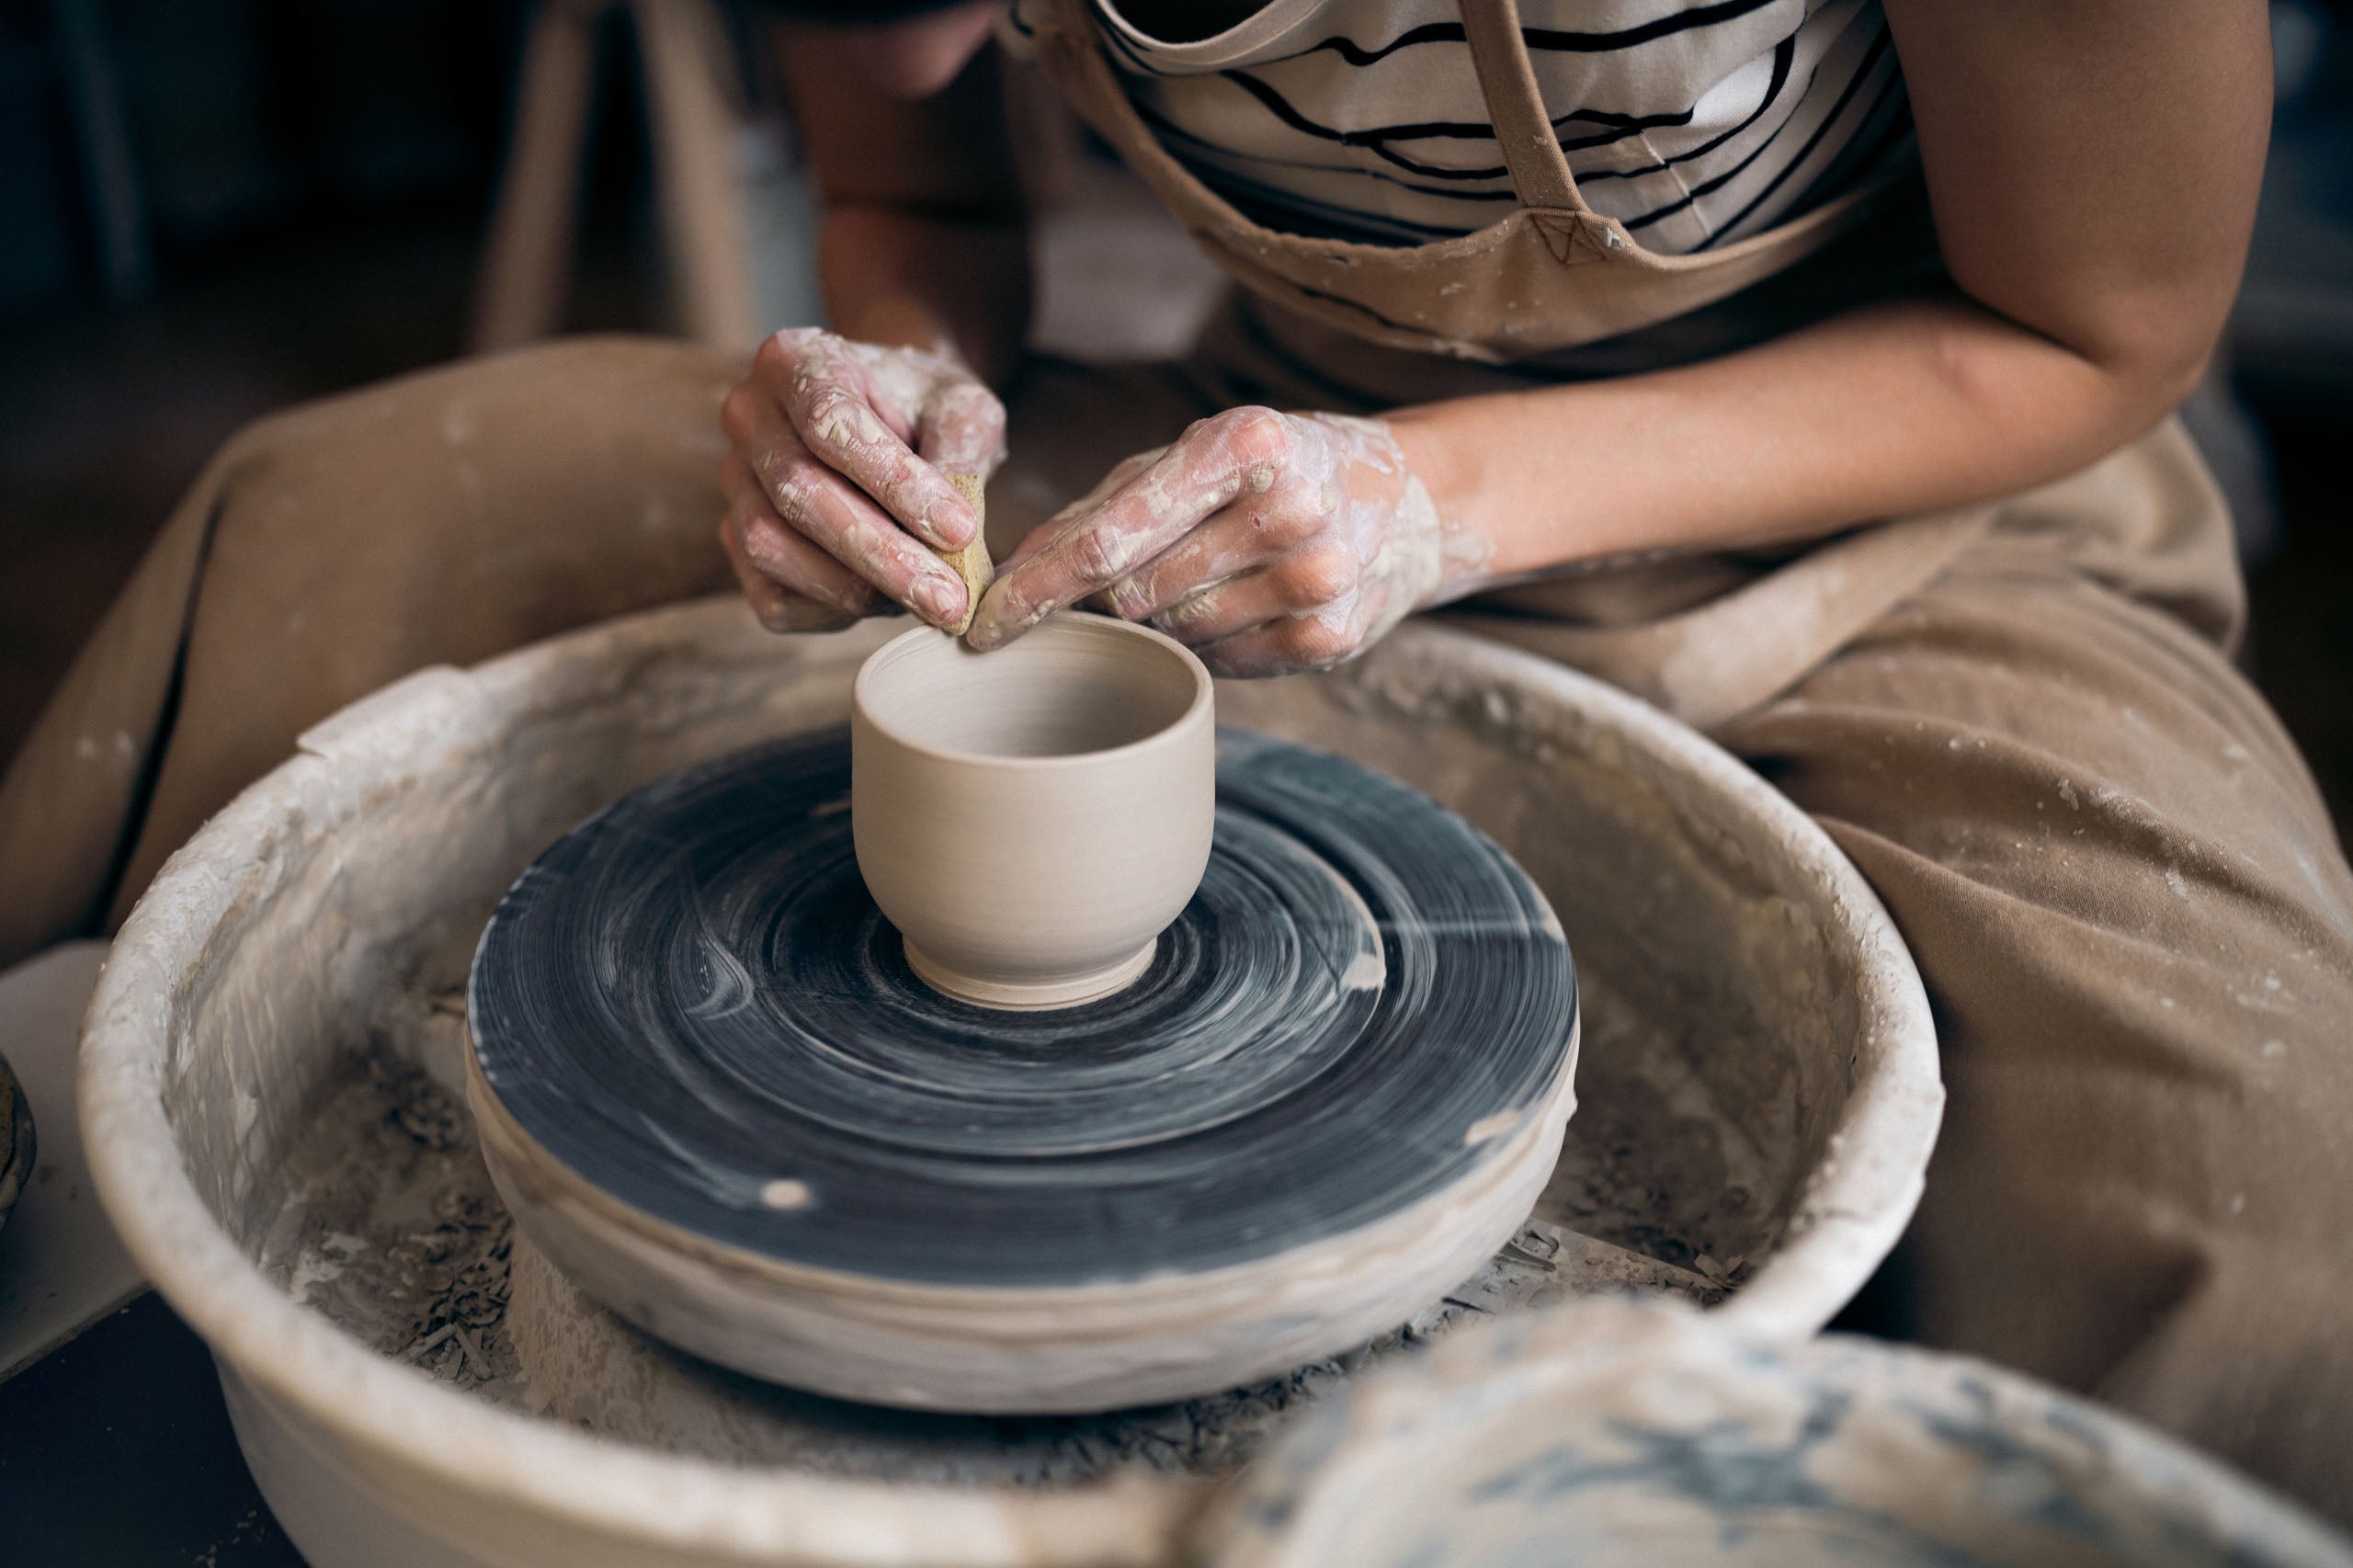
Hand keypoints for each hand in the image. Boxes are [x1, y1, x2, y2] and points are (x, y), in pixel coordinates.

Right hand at [719, 328, 1004, 633]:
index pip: (830, 422)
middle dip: (880, 554)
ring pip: (771, 545)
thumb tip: (952, 534)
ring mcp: (734, 481)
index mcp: (794, 361)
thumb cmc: (924, 408)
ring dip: (855, 588)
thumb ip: (961, 453)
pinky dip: (831, 612)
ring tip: (925, 600)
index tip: (959, 530)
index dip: (895, 483)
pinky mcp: (735, 541)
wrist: (892, 415)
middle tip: (949, 599)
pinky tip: (885, 603)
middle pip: (797, 491)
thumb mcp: (960, 407)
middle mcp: (748, 416)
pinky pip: (769, 595)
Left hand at [968, 408, 1485, 676]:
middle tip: (1097, 590)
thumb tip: (1007, 575)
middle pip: (1133, 594)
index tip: (982, 624)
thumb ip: (1098, 509)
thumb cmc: (1268, 470)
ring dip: (1151, 624)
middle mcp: (1287, 509)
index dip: (1035, 590)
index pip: (1108, 538)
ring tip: (1181, 584)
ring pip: (1173, 635)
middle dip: (1097, 600)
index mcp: (1242, 443)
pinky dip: (1198, 648)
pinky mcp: (1332, 638)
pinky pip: (1220, 666)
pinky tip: (1221, 611)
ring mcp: (1316, 579)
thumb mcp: (1189, 456)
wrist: (1407, 499)